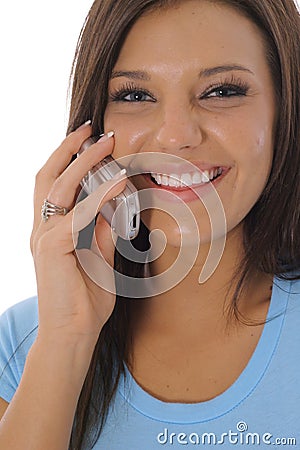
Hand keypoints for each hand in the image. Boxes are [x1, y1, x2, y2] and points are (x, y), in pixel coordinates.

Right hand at [30, 123, 126, 345]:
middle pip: (48, 176)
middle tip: (94, 130)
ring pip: (59, 187)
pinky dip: (98, 195)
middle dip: (70, 149)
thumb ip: (103, 231)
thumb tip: (115, 207)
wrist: (75, 333)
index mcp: (52, 229)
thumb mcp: (100, 257)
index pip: (55, 184)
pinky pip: (77, 214)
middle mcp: (42, 228)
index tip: (91, 140)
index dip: (68, 158)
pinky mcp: (51, 248)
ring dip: (83, 162)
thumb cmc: (86, 298)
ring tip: (105, 143)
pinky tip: (117, 181)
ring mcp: (44, 237)